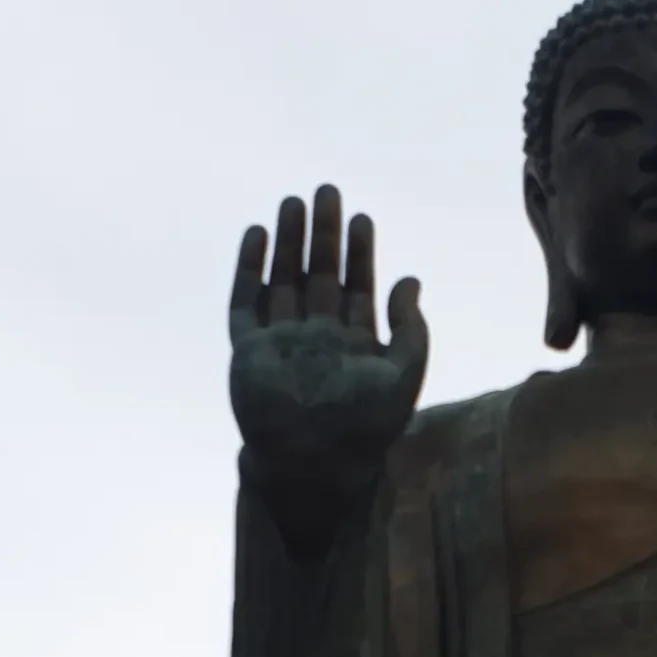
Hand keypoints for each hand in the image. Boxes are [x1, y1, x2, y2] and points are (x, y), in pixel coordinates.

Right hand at [228, 186, 429, 544]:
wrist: (313, 464)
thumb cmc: (363, 427)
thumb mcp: (403, 375)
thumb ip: (411, 329)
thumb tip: (411, 280)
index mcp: (354, 345)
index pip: (357, 287)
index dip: (360, 252)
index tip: (362, 218)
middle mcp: (317, 339)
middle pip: (320, 275)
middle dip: (324, 236)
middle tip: (327, 192)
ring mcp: (281, 343)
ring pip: (283, 280)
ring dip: (288, 243)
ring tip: (293, 202)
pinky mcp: (249, 351)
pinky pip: (245, 304)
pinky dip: (249, 270)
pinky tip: (257, 236)